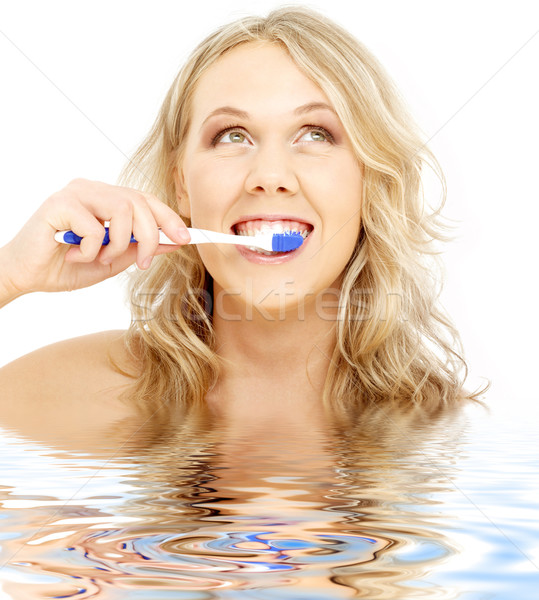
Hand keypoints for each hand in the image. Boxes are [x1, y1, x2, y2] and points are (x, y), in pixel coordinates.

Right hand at [0, 178, 189, 297]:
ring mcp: (76, 193)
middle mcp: (93, 189)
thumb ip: (140, 248)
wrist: (26, 276)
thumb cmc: (66, 266)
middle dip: (149, 236)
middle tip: (142, 263)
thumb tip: (173, 242)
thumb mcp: (112, 260)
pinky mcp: (60, 203)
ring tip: (99, 259)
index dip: (169, 218)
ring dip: (118, 244)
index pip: (146, 200)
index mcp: (106, 199)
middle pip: (139, 202)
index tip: (186, 237)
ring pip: (122, 210)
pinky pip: (95, 228)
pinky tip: (73, 255)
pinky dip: (90, 250)